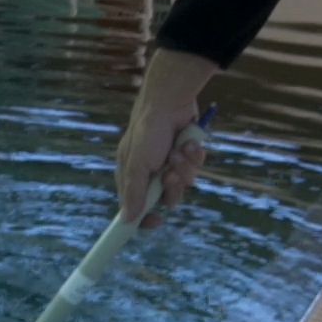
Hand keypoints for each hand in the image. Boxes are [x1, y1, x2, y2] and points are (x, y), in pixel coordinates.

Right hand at [117, 49, 217, 228]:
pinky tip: (189, 144)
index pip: (136, 206)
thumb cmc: (148, 131)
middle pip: (165, 199)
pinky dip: (194, 157)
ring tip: (179, 152)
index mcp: (132, 175)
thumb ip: (134, 193)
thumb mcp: (137, 164)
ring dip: (183, 169)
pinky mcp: (187, 155)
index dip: (145, 217)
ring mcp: (169, 163)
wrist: (171, 101)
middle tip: (170, 173)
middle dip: (171, 187)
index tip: (156, 221)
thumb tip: (126, 219)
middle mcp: (150, 172)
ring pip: (183, 185)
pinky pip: (195, 169)